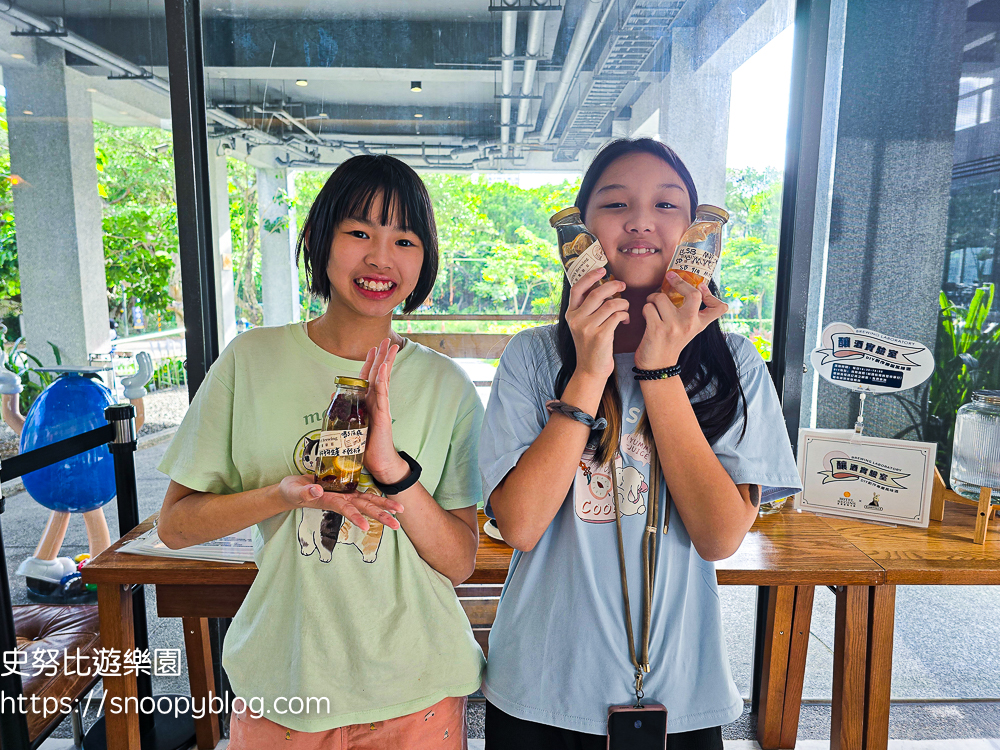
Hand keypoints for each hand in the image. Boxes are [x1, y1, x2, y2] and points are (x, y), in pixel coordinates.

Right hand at [276, 474, 402, 531]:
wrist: (292, 490)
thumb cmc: (292, 491)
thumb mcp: (295, 491)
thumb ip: (305, 492)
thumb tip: (317, 491)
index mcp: (329, 501)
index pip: (345, 508)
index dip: (355, 516)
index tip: (365, 526)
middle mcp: (340, 500)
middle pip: (363, 508)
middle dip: (380, 515)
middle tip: (397, 524)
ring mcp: (344, 496)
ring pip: (367, 502)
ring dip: (384, 507)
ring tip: (400, 512)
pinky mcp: (344, 491)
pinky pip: (362, 495)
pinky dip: (375, 498)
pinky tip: (389, 503)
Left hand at [358, 339, 407, 483]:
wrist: (379, 463)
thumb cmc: (366, 446)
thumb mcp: (352, 425)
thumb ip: (345, 410)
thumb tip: (333, 396)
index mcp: (369, 402)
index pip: (370, 378)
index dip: (371, 362)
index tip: (373, 348)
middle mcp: (376, 402)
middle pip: (380, 374)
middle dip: (383, 356)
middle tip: (387, 340)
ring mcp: (381, 407)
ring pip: (384, 380)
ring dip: (386, 363)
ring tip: (391, 348)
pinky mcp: (383, 415)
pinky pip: (383, 395)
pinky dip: (382, 382)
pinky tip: (384, 370)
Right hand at [564, 268, 628, 379]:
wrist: (591, 370)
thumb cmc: (591, 346)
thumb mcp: (583, 325)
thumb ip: (588, 308)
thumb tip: (604, 287)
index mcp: (570, 314)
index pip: (577, 289)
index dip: (590, 277)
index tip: (602, 270)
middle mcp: (576, 319)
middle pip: (597, 294)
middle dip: (613, 286)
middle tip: (622, 285)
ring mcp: (587, 328)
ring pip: (610, 304)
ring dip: (623, 303)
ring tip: (626, 308)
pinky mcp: (600, 336)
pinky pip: (617, 316)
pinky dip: (625, 315)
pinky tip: (625, 320)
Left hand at [635, 273, 727, 369]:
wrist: (658, 366)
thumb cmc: (671, 343)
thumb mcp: (688, 330)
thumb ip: (692, 313)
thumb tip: (687, 285)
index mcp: (699, 324)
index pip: (720, 308)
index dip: (712, 294)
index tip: (700, 286)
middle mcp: (689, 324)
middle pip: (694, 295)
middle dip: (679, 282)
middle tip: (670, 276)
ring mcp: (674, 327)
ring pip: (660, 297)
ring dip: (652, 298)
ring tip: (653, 304)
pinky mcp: (657, 329)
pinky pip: (649, 307)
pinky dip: (646, 309)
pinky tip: (647, 316)